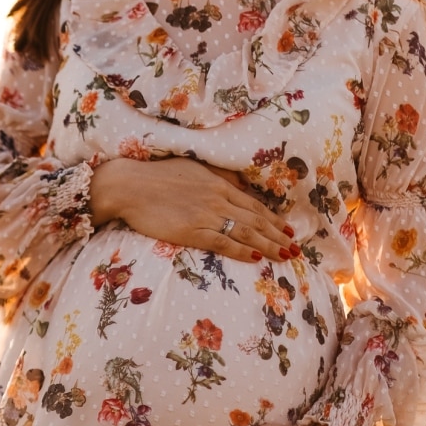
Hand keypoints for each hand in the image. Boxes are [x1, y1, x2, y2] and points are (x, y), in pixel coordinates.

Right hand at [89, 157, 296, 262]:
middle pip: (256, 221)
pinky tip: (255, 258)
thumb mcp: (193, 167)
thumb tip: (236, 185)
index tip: (287, 230)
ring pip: (245, 233)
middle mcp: (218, 200)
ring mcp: (206, 216)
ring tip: (285, 256)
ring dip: (268, 246)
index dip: (273, 219)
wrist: (130, 186)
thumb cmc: (157, 175)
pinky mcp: (191, 231)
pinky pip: (223, 243)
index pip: (253, 205)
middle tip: (295, 249)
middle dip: (278, 235)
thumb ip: (216, 177)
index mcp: (219, 185)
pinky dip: (241, 251)